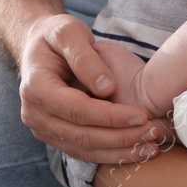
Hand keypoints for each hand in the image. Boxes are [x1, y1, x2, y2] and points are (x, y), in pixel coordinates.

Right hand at [17, 14, 163, 162]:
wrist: (40, 46)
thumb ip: (85, 58)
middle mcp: (34, 114)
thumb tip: (107, 88)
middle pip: (82, 135)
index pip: (76, 109)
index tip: (141, 114)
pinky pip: (84, 152)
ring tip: (151, 147)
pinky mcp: (55, 136)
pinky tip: (137, 150)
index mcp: (35, 87)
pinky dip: (111, 154)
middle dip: (120, 137)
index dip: (110, 116)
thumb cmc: (57, 34)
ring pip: (84, 149)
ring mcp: (43, 129)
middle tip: (152, 133)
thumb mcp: (69, 32)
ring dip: (119, 151)